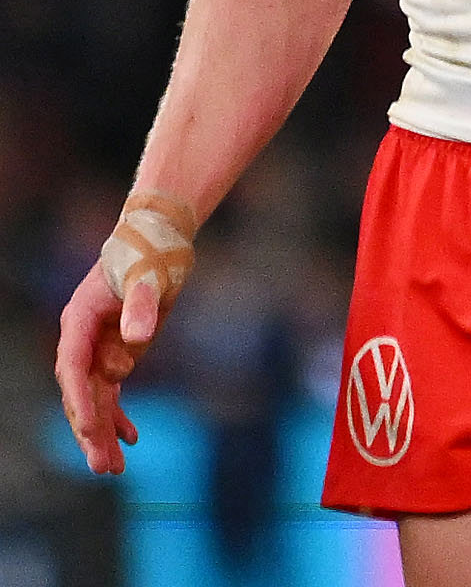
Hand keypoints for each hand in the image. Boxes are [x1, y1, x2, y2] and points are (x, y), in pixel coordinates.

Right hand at [56, 261, 159, 473]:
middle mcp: (82, 337)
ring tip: (114, 469)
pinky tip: (131, 439)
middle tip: (103, 466)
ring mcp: (99, 347)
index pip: (73, 365)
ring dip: (103, 434)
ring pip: (95, 399)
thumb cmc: (151, 251)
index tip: (88, 428)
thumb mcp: (149, 274)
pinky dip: (119, 416)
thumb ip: (141, 304)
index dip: (78, 398)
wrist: (159, 238)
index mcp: (80, 317)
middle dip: (89, 430)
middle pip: (80, 392)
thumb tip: (137, 343)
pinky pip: (112, 392)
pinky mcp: (117, 351)